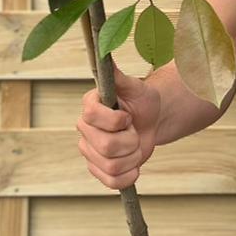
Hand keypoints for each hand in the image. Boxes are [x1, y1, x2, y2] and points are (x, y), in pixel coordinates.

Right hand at [76, 63, 161, 189]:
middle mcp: (84, 129)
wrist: (151, 122)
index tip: (128, 115)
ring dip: (133, 157)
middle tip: (134, 132)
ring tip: (135, 145)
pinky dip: (129, 176)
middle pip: (106, 147)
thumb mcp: (135, 87)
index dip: (117, 120)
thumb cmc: (142, 101)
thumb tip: (104, 52)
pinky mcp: (98, 170)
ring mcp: (89, 151)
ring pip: (112, 166)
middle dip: (131, 141)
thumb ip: (118, 75)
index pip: (93, 117)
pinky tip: (134, 165)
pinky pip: (112, 182)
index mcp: (89, 106)